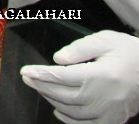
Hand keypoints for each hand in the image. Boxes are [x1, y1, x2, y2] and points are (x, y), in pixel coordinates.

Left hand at [20, 30, 138, 123]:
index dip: (41, 74)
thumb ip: (80, 48)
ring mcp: (109, 111)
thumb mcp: (106, 40)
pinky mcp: (113, 119)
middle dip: (42, 86)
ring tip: (40, 88)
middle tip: (28, 78)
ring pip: (72, 110)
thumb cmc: (129, 53)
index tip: (26, 71)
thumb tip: (58, 59)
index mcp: (102, 75)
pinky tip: (58, 110)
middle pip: (64, 95)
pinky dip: (69, 119)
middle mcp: (105, 97)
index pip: (63, 76)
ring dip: (52, 100)